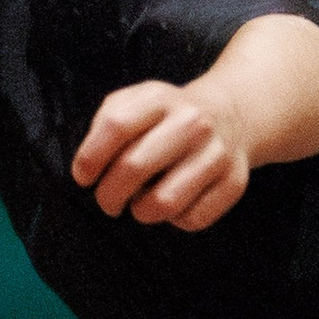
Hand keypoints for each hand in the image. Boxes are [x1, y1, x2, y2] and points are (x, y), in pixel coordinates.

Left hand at [72, 76, 252, 230]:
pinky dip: (175, 220)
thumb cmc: (167, 117)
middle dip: (109, 195)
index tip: (84, 177)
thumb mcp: (135, 102)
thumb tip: (90, 167)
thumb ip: (107, 124)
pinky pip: (193, 219)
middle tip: (108, 201)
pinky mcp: (234, 181)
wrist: (230, 114)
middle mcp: (192, 122)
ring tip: (140, 204)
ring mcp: (216, 152)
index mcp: (160, 99)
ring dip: (141, 212)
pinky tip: (175, 203)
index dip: (90, 158)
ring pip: (163, 202)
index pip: (115, 126)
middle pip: (134, 167)